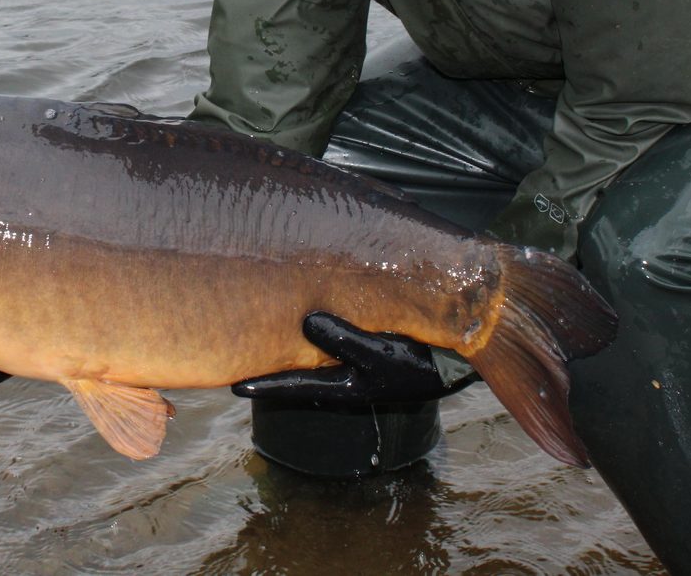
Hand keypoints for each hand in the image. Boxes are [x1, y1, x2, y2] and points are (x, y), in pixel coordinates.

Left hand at [231, 312, 472, 406]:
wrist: (459, 352)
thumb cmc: (421, 360)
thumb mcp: (382, 354)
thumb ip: (345, 339)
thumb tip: (306, 322)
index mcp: (342, 384)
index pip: (292, 385)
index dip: (262, 384)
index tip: (232, 385)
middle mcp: (341, 373)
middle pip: (294, 364)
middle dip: (266, 355)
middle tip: (231, 346)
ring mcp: (351, 360)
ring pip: (309, 348)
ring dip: (286, 336)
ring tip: (257, 321)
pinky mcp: (363, 342)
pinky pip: (330, 332)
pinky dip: (314, 322)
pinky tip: (303, 305)